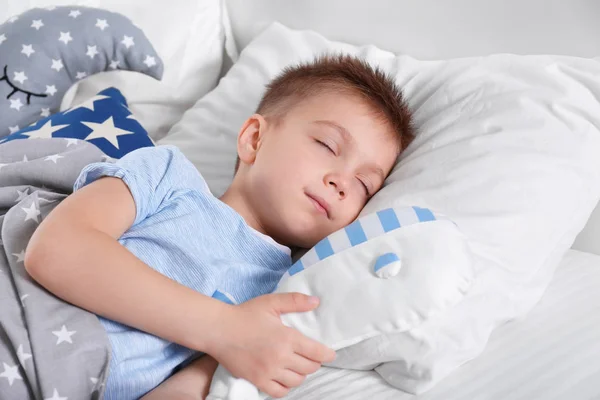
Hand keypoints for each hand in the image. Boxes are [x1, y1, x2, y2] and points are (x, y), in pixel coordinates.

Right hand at [209, 293, 335, 397]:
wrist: (218, 330)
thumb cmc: (245, 314)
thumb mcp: (271, 302)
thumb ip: (295, 301)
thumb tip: (316, 302)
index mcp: (287, 338)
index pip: (317, 353)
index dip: (327, 354)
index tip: (330, 354)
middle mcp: (280, 357)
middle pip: (309, 368)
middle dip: (314, 362)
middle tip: (311, 356)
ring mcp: (268, 371)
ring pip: (296, 381)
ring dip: (301, 374)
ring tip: (297, 365)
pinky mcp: (257, 380)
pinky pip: (279, 391)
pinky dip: (286, 386)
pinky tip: (284, 377)